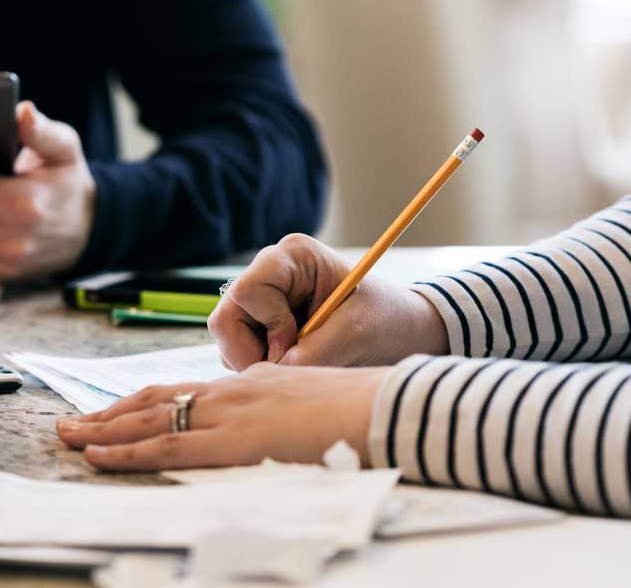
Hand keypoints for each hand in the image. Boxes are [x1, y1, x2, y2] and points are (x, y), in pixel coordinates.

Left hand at [56, 363, 389, 470]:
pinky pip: (168, 445)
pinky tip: (99, 455)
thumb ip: (279, 414)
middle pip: (154, 399)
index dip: (141, 402)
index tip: (112, 412)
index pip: (181, 391)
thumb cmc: (358, 409)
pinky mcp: (234, 442)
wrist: (382, 407)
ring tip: (68, 438)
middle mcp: (230, 392)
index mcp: (248, 384)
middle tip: (71, 423)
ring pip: (150, 419)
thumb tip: (267, 429)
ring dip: (104, 430)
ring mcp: (229, 414)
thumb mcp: (309, 405)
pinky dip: (127, 451)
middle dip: (108, 414)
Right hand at [208, 234, 448, 370]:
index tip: (298, 342)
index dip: (266, 324)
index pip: (247, 290)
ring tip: (299, 364)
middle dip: (251, 351)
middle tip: (290, 366)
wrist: (403, 332)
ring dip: (256, 361)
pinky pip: (238, 352)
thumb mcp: (357, 334)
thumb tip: (275, 373)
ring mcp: (262, 300)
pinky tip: (294, 364)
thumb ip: (314, 351)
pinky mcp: (260, 325)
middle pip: (227, 317)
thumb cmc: (387, 320)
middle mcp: (269, 272)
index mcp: (293, 257)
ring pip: (228, 338)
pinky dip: (261, 367)